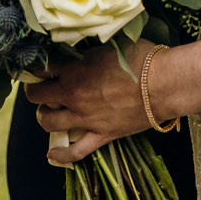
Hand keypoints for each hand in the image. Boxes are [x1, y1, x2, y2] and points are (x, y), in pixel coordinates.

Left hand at [22, 42, 156, 165]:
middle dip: (36, 91)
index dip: (37, 67)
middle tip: (42, 87)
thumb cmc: (143, 58)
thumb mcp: (112, 44)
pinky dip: (60, 155)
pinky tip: (52, 154)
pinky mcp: (101, 135)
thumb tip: (84, 47)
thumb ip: (92, 50)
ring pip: (49, 122)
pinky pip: (74, 152)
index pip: (42, 69)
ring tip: (50, 111)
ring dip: (45, 116)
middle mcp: (73, 95)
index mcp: (75, 70)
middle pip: (38, 97)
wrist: (165, 83)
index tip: (39, 66)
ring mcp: (85, 118)